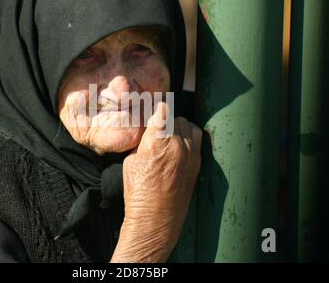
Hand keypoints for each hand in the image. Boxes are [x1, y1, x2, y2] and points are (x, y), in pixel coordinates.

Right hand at [111, 102, 201, 262]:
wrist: (156, 218)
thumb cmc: (138, 192)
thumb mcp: (130, 161)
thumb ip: (143, 141)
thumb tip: (149, 131)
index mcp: (157, 141)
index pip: (163, 110)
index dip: (157, 111)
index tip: (154, 114)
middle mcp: (178, 145)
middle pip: (176, 117)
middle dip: (166, 121)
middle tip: (158, 131)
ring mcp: (191, 154)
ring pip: (189, 126)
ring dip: (179, 129)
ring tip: (169, 139)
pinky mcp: (198, 163)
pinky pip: (197, 140)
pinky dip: (189, 139)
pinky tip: (179, 148)